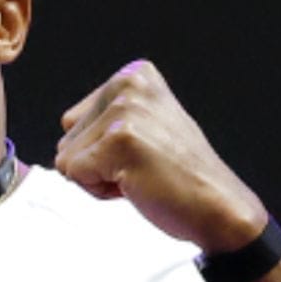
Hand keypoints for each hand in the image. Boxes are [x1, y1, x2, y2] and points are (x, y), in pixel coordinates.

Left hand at [55, 59, 268, 252]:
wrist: (216, 206)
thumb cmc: (177, 175)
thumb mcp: (144, 125)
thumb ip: (105, 117)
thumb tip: (63, 129)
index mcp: (134, 75)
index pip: (71, 121)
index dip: (98, 149)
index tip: (139, 152)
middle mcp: (129, 83)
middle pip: (65, 138)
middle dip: (96, 163)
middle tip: (141, 167)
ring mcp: (125, 110)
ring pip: (66, 158)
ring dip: (98, 178)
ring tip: (140, 174)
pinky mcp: (120, 139)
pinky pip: (73, 174)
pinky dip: (99, 190)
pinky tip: (136, 184)